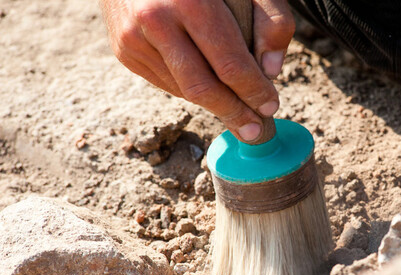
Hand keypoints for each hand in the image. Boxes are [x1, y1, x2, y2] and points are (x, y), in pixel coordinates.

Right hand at [100, 0, 294, 141]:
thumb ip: (271, 18)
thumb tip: (271, 70)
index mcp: (190, 1)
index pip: (229, 64)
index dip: (254, 91)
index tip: (271, 106)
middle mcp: (155, 20)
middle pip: (202, 88)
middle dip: (233, 113)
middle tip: (254, 131)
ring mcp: (133, 37)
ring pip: (183, 90)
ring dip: (214, 103)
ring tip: (237, 106)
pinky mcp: (123, 49)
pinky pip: (166, 82)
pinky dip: (191, 89)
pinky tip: (206, 81)